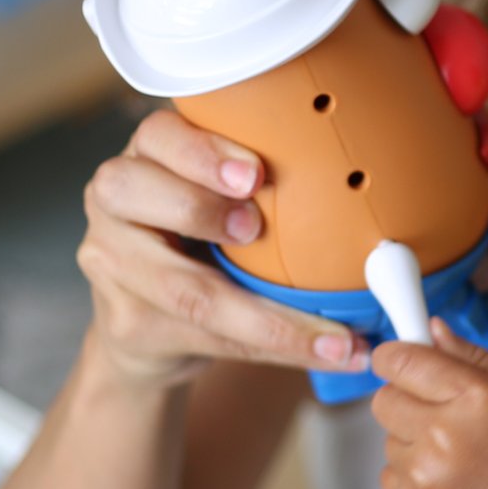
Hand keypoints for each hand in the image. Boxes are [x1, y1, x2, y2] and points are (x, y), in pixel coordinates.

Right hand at [75, 110, 370, 389]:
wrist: (149, 324)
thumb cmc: (202, 241)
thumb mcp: (220, 195)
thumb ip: (261, 184)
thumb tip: (376, 195)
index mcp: (146, 156)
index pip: (159, 136)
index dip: (202, 152)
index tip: (255, 173)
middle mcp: (114, 204)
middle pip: (131, 194)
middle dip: (199, 208)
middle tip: (254, 226)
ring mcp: (111, 266)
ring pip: (179, 288)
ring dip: (262, 313)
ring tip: (330, 329)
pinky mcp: (128, 325)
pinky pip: (208, 338)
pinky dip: (276, 346)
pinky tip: (330, 352)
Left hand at [368, 322, 487, 488]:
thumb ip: (475, 357)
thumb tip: (431, 329)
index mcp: (478, 395)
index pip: (401, 360)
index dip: (394, 357)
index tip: (397, 361)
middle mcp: (446, 432)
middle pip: (384, 398)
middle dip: (406, 400)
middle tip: (442, 415)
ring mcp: (426, 474)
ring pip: (389, 439)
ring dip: (415, 443)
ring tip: (462, 460)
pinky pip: (390, 476)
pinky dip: (414, 478)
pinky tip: (453, 484)